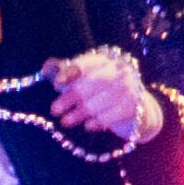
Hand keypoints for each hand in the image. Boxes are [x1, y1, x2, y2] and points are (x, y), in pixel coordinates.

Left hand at [48, 47, 168, 143]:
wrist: (132, 110)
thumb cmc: (98, 91)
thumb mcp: (80, 79)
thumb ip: (62, 71)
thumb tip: (46, 67)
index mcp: (105, 58)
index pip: (87, 63)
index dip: (70, 72)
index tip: (56, 84)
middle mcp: (121, 69)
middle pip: (95, 82)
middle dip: (72, 97)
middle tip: (55, 110)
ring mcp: (132, 86)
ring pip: (104, 99)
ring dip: (82, 112)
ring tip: (66, 121)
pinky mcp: (137, 105)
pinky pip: (115, 114)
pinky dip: (99, 121)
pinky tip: (87, 126)